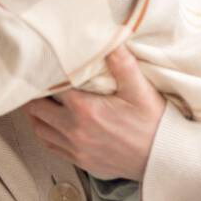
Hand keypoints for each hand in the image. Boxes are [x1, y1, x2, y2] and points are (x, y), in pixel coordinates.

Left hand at [21, 44, 166, 180]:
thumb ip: (122, 63)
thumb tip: (109, 38)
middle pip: (37, 109)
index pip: (50, 87)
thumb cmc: (153, 123)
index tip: (44, 65)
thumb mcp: (140, 89)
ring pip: (40, 129)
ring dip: (37, 115)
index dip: (45, 75)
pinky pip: (51, 147)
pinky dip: (46, 134)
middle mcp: (74, 131)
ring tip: (41, 101)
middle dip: (35, 94)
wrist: (165, 160)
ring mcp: (76, 149)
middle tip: (39, 81)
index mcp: (84, 110)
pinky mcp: (81, 162)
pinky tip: (52, 124)